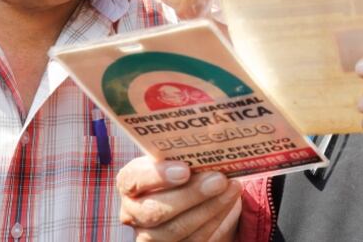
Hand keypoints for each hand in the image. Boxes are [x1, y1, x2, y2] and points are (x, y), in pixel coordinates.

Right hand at [117, 158, 241, 241]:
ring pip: (174, 230)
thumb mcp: (180, 156)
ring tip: (231, 188)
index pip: (133, 179)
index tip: (185, 170)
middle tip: (219, 179)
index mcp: (130, 181)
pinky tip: (230, 203)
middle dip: (190, 195)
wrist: (196, 195)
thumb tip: (213, 132)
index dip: (157, 176)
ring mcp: (149, 235)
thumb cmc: (185, 168)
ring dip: (208, 208)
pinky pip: (193, 241)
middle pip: (154, 212)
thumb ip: (185, 150)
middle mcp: (133, 211)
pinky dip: (214, 222)